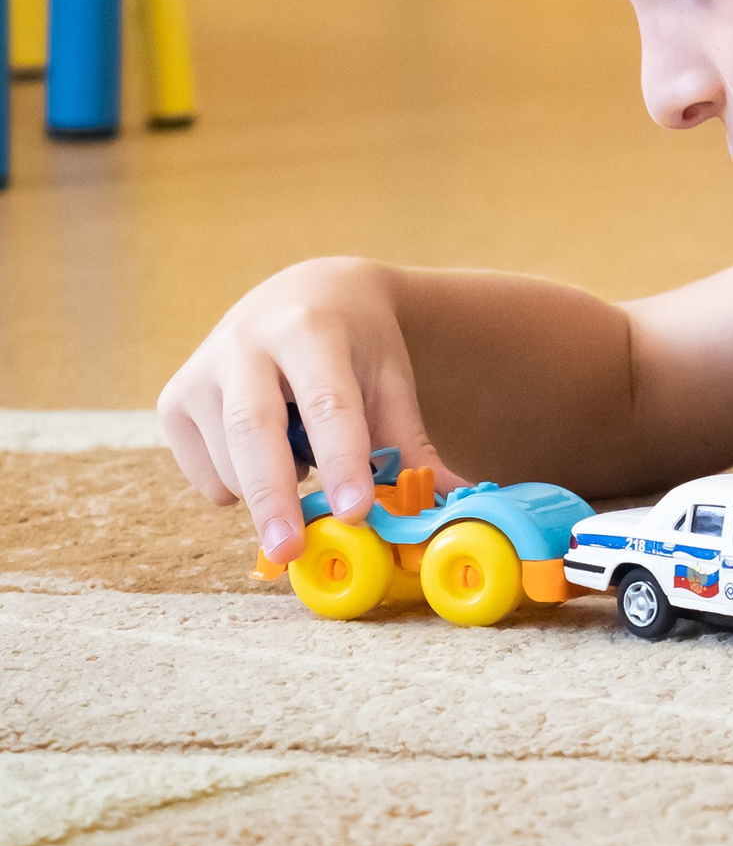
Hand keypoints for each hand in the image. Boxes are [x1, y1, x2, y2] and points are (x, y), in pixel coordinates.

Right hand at [158, 258, 455, 563]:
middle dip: (272, 497)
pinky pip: (204, 471)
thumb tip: (448, 505)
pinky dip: (238, 487)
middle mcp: (244, 343)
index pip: (327, 403)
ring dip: (270, 490)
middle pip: (253, 429)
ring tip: (305, 461)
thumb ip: (412, 444)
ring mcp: (200, 371)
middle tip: (291, 551)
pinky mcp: (172, 400)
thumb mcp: (390, 379)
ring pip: (228, 459)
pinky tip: (266, 452)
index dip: (342, 461)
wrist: (304, 293)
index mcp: (311, 330)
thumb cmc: (356, 345)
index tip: (356, 512)